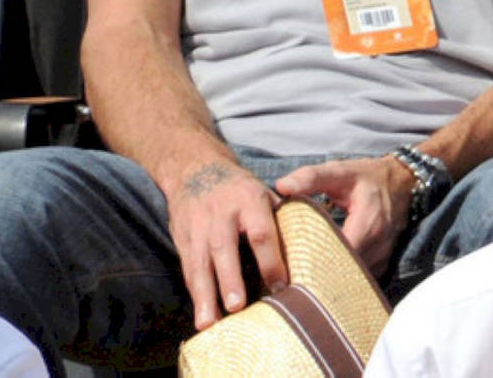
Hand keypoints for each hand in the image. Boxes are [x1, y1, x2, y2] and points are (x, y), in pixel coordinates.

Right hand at [163, 159, 287, 330]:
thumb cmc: (240, 189)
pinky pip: (188, 269)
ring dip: (205, 295)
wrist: (195, 170)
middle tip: (237, 306)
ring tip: (210, 323)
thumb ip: (281, 218)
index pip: (261, 232)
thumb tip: (310, 248)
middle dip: (230, 279)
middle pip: (224, 248)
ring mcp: (198, 227)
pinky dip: (195, 294)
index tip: (280, 285)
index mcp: (249, 200)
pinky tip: (202, 316)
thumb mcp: (262, 193)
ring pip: (200, 263)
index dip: (270, 259)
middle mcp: (222, 214)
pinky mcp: (182, 239)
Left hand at [276, 155, 415, 277]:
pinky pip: (360, 277)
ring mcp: (383, 257)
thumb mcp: (340, 171)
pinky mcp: (383, 263)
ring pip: (352, 278)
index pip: (339, 254)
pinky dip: (343, 276)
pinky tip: (325, 272)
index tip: (292, 262)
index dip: (315, 261)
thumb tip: (282, 186)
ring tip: (305, 276)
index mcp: (368, 223)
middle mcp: (378, 246)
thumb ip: (311, 177)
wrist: (403, 182)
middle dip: (319, 274)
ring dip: (330, 278)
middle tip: (292, 274)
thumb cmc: (368, 177)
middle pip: (344, 272)